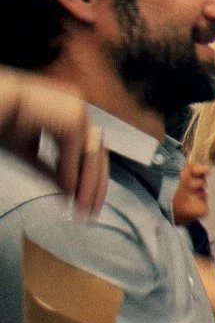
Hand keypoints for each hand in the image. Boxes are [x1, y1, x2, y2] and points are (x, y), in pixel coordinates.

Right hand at [0, 73, 108, 214]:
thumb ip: (52, 169)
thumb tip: (71, 194)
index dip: (92, 178)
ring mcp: (77, 108)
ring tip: (80, 208)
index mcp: (71, 112)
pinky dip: (72, 172)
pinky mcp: (70, 114)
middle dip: (95, 186)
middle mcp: (78, 107)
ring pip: (91, 152)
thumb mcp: (28, 151)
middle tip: (90, 214)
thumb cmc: (1, 121)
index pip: (91, 149)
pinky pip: (76, 150)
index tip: (88, 205)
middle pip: (97, 152)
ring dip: (87, 184)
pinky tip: (66, 192)